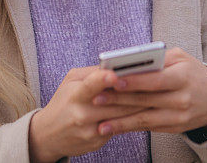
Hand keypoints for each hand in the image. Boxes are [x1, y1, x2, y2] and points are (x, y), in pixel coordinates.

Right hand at [28, 66, 149, 162]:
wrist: (48, 134)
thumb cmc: (63, 101)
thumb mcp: (70, 82)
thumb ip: (92, 73)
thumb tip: (117, 64)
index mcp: (75, 95)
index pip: (91, 85)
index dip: (104, 79)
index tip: (116, 74)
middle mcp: (82, 114)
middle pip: (115, 102)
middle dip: (136, 91)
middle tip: (156, 79)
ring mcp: (90, 131)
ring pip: (122, 116)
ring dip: (141, 104)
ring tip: (158, 93)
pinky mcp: (97, 142)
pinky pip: (120, 127)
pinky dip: (132, 117)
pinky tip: (145, 109)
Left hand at [91, 47, 206, 136]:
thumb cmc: (193, 73)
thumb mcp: (181, 58)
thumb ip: (158, 58)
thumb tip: (130, 61)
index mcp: (183, 77)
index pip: (155, 80)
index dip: (134, 81)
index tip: (112, 80)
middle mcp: (182, 99)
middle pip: (146, 100)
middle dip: (119, 100)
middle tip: (96, 97)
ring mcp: (179, 117)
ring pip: (145, 119)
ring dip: (120, 121)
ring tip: (99, 121)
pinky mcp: (174, 128)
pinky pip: (148, 128)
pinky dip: (129, 128)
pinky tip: (112, 127)